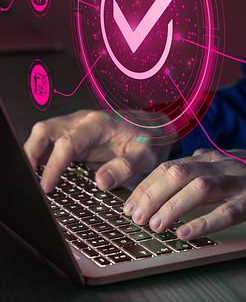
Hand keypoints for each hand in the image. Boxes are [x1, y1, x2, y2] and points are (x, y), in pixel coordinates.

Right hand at [24, 110, 172, 193]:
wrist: (154, 128)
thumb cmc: (150, 140)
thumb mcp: (145, 156)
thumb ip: (124, 167)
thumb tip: (100, 182)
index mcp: (98, 124)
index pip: (67, 142)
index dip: (54, 165)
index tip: (47, 187)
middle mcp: (83, 122)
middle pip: (45, 130)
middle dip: (31, 153)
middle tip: (29, 181)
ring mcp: (77, 128)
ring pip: (44, 133)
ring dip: (34, 153)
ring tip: (32, 180)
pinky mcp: (77, 137)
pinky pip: (52, 142)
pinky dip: (43, 156)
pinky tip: (43, 174)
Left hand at [123, 149, 245, 239]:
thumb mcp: (224, 167)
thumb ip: (200, 168)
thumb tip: (172, 172)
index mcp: (210, 158)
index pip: (170, 167)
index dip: (146, 186)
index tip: (129, 204)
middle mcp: (221, 164)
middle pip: (179, 173)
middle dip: (152, 195)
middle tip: (135, 217)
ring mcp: (240, 180)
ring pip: (200, 188)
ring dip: (173, 206)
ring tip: (155, 225)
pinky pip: (229, 210)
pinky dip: (205, 222)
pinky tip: (187, 234)